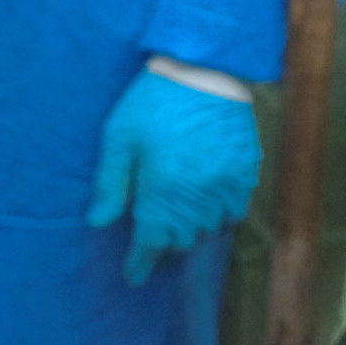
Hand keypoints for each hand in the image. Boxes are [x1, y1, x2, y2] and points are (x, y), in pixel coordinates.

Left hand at [87, 67, 263, 283]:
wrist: (205, 67)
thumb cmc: (153, 100)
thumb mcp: (119, 138)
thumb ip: (110, 183)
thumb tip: (98, 222)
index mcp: (165, 189)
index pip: (152, 240)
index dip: (141, 261)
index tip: (133, 277)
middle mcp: (200, 194)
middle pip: (183, 238)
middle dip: (165, 245)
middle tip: (151, 243)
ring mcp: (228, 183)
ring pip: (211, 227)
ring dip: (193, 231)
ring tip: (178, 226)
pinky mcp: (247, 169)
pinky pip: (236, 208)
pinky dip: (220, 214)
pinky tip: (207, 206)